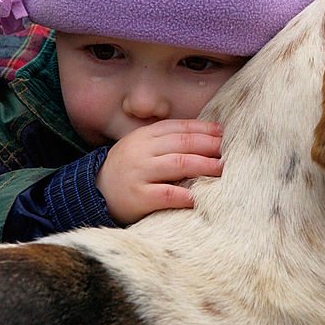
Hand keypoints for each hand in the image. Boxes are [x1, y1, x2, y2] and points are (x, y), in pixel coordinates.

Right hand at [97, 119, 222, 224]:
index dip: (204, 129)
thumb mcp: (144, 147)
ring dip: (203, 166)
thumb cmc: (130, 169)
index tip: (223, 133)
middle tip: (228, 152)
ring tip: (221, 170)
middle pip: (182, 144)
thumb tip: (210, 136)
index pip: (180, 127)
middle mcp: (143, 151)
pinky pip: (164, 194)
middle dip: (209, 146)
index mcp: (146, 135)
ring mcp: (139, 173)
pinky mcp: (137, 197)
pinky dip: (183, 195)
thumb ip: (169, 141)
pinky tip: (197, 197)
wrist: (96, 192)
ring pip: (177, 164)